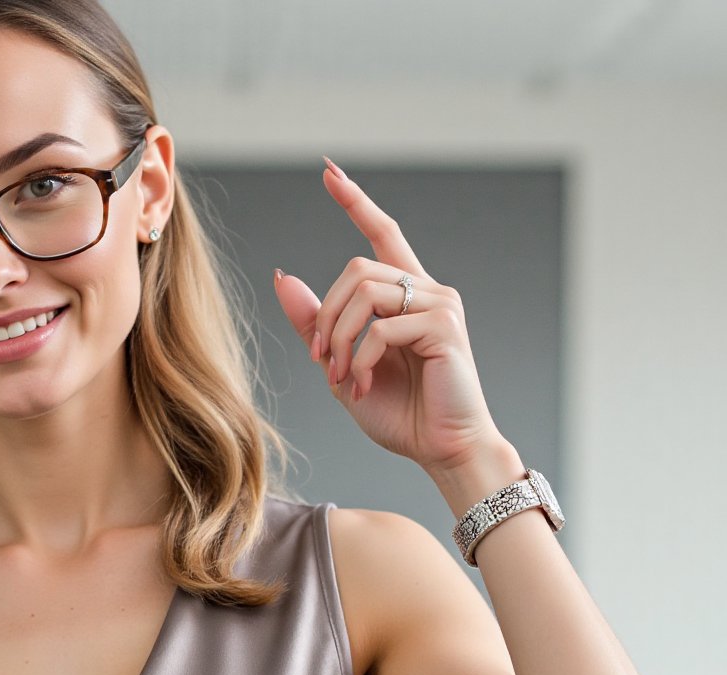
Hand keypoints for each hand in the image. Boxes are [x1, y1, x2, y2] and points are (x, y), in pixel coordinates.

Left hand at [273, 162, 517, 505]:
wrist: (443, 450)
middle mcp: (426, 290)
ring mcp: (439, 304)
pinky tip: (361, 385)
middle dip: (326, 315)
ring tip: (340, 378)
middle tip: (320, 361)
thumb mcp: (344, 367)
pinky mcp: (444, 326)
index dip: (355, 202)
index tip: (329, 172)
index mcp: (406, 296)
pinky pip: (382, 327)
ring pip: (365, 292)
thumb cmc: (403, 415)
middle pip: (356, 270)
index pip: (381, 234)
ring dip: (339, 338)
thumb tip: (282, 277)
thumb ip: (316, 324)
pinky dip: (360, 359)